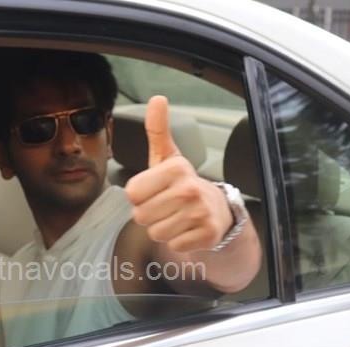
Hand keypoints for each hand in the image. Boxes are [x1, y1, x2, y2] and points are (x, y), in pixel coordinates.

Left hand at [124, 96, 233, 252]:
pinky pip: (172, 245)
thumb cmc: (182, 184)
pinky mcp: (206, 235)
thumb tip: (157, 99)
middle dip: (149, 214)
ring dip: (162, 228)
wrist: (217, 210)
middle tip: (166, 206)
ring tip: (176, 217)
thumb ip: (157, 130)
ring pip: (155, 232)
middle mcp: (189, 189)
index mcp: (176, 168)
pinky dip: (177, 241)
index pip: (132, 193)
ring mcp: (200, 213)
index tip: (155, 190)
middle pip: (141, 215)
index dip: (139, 195)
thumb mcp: (167, 157)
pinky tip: (187, 229)